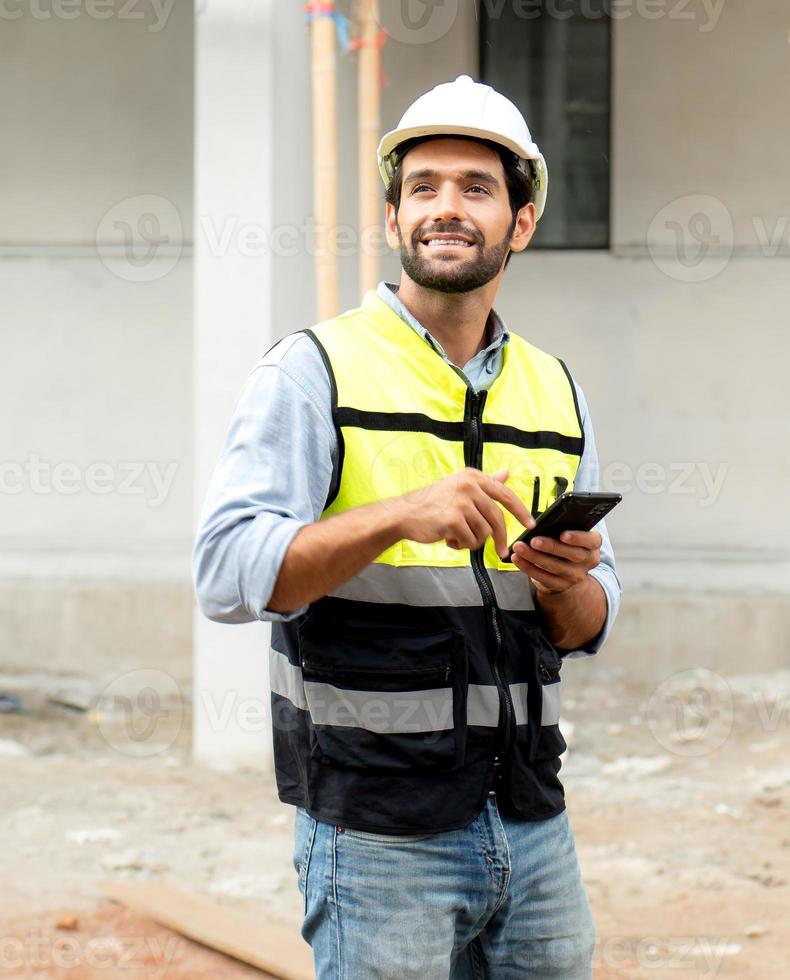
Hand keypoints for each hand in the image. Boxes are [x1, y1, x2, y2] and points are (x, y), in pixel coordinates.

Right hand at [393, 467, 534, 558]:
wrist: (403, 514)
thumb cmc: (431, 503)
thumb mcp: (459, 487)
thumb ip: (485, 482)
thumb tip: (506, 473)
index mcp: (473, 477)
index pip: (505, 494)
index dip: (521, 511)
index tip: (530, 525)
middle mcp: (469, 486)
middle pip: (497, 518)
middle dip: (501, 539)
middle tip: (502, 552)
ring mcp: (462, 502)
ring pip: (484, 532)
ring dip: (472, 540)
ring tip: (456, 536)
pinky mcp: (454, 520)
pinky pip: (471, 540)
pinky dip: (462, 545)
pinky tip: (449, 539)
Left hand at [510, 529, 601, 595]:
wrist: (568, 571)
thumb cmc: (567, 544)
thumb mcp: (572, 534)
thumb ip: (565, 527)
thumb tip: (546, 521)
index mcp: (592, 546)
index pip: (592, 541)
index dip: (578, 538)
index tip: (563, 534)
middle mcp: (586, 562)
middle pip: (571, 555)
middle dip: (551, 547)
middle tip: (534, 540)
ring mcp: (574, 576)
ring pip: (554, 567)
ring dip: (534, 556)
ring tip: (519, 547)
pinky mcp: (559, 585)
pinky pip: (542, 577)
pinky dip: (527, 567)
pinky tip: (517, 558)